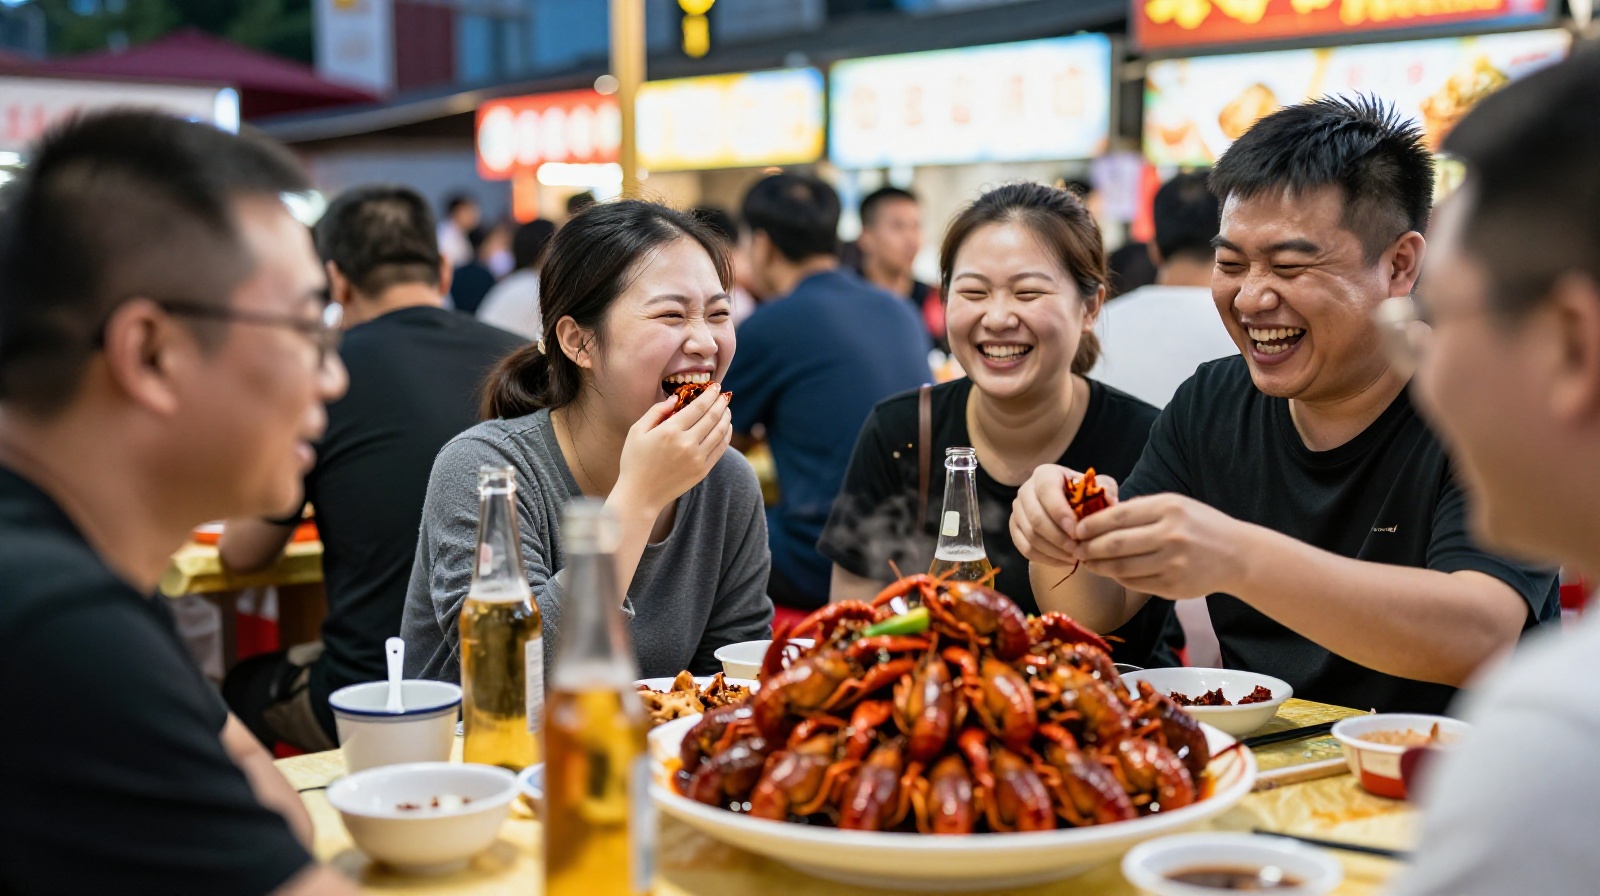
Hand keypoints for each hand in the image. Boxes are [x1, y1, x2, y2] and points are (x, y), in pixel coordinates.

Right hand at [613, 384, 731, 516]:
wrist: (640, 495)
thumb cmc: (634, 461)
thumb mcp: (637, 431)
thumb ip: (656, 412)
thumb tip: (674, 398)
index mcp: (670, 431)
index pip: (698, 407)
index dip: (710, 395)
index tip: (716, 387)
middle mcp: (687, 444)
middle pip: (712, 417)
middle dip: (721, 403)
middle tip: (724, 395)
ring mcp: (697, 458)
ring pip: (720, 432)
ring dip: (726, 417)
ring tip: (726, 409)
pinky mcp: (702, 470)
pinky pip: (720, 449)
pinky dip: (726, 435)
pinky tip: (725, 428)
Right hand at [1009, 464, 1119, 566]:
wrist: (1069, 505)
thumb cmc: (1085, 494)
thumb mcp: (1099, 486)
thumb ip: (1106, 491)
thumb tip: (1110, 502)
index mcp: (1045, 474)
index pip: (1046, 490)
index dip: (1059, 512)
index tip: (1076, 531)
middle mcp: (1026, 489)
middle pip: (1035, 517)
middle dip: (1058, 537)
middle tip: (1077, 550)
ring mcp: (1018, 510)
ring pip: (1030, 535)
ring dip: (1053, 550)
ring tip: (1074, 558)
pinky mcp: (1015, 528)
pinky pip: (1025, 548)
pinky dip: (1045, 558)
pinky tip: (1064, 562)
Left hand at [1072, 493, 1249, 598]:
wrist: (1237, 555)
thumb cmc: (1199, 525)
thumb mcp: (1175, 505)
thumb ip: (1139, 509)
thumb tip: (1095, 517)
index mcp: (1169, 508)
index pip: (1117, 516)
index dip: (1090, 524)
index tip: (1076, 529)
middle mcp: (1171, 535)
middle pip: (1114, 544)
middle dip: (1088, 548)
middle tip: (1075, 548)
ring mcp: (1173, 564)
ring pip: (1121, 567)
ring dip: (1098, 566)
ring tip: (1088, 562)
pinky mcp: (1173, 587)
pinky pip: (1134, 583)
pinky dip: (1118, 578)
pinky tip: (1112, 572)